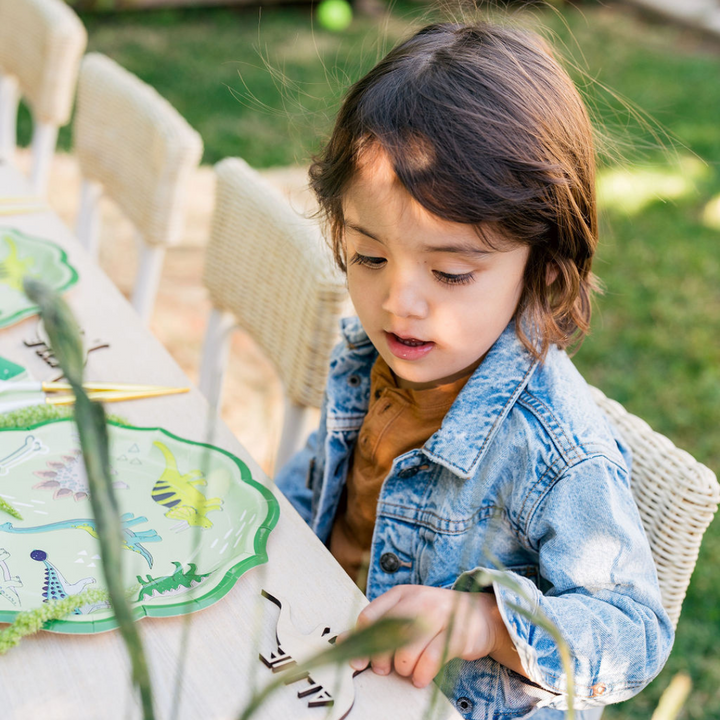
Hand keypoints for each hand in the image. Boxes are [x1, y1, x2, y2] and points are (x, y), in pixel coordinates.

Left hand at [349, 585, 505, 687]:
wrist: (478, 614)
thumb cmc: (435, 618)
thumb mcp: (406, 614)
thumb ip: (379, 626)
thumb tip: (345, 643)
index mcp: (401, 594)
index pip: (370, 616)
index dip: (360, 643)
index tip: (358, 662)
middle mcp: (419, 600)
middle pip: (386, 633)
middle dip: (381, 658)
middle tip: (384, 669)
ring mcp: (439, 614)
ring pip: (408, 648)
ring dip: (403, 668)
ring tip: (407, 672)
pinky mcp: (457, 632)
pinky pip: (431, 659)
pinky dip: (422, 674)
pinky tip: (420, 678)